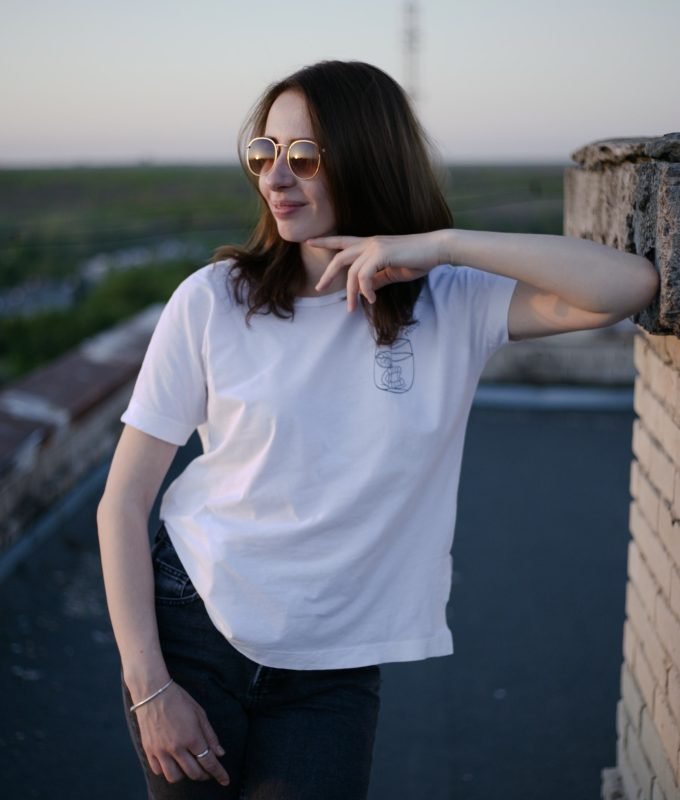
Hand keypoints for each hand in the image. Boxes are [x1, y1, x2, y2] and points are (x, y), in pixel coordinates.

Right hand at [134, 681, 229, 786]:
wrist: (153, 692)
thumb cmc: (179, 699)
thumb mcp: (200, 713)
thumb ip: (210, 735)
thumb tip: (220, 753)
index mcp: (192, 737)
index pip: (209, 762)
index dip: (219, 773)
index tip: (225, 781)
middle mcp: (176, 748)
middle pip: (193, 773)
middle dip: (204, 775)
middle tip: (207, 771)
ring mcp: (161, 751)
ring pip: (174, 777)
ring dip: (184, 775)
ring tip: (188, 766)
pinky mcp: (149, 750)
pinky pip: (158, 771)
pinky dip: (166, 770)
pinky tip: (172, 762)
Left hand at [308, 231, 446, 310]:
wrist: (435, 249)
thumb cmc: (417, 259)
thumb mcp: (392, 271)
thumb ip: (377, 278)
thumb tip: (366, 289)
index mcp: (371, 244)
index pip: (342, 241)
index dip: (325, 241)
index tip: (309, 241)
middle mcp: (369, 242)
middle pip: (340, 257)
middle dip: (328, 274)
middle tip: (319, 288)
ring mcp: (374, 247)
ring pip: (351, 271)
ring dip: (351, 292)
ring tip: (352, 308)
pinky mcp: (381, 254)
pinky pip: (364, 275)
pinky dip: (365, 290)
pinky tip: (371, 300)